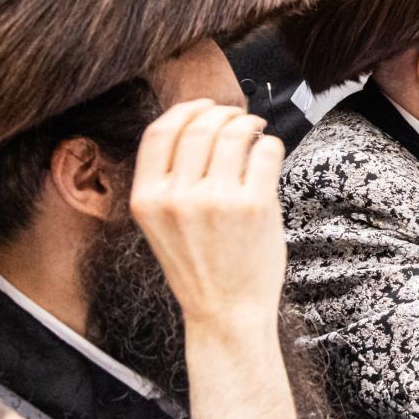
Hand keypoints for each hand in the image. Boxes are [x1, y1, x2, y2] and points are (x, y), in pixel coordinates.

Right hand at [130, 100, 287, 333]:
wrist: (225, 311)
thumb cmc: (200, 267)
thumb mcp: (162, 225)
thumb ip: (171, 181)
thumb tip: (200, 128)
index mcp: (147, 199)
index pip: (159, 134)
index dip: (184, 111)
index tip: (203, 106)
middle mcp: (177, 197)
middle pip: (199, 127)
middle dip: (222, 114)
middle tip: (237, 118)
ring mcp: (217, 200)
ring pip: (234, 134)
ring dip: (248, 124)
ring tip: (256, 131)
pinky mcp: (255, 205)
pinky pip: (266, 152)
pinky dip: (270, 144)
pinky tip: (269, 152)